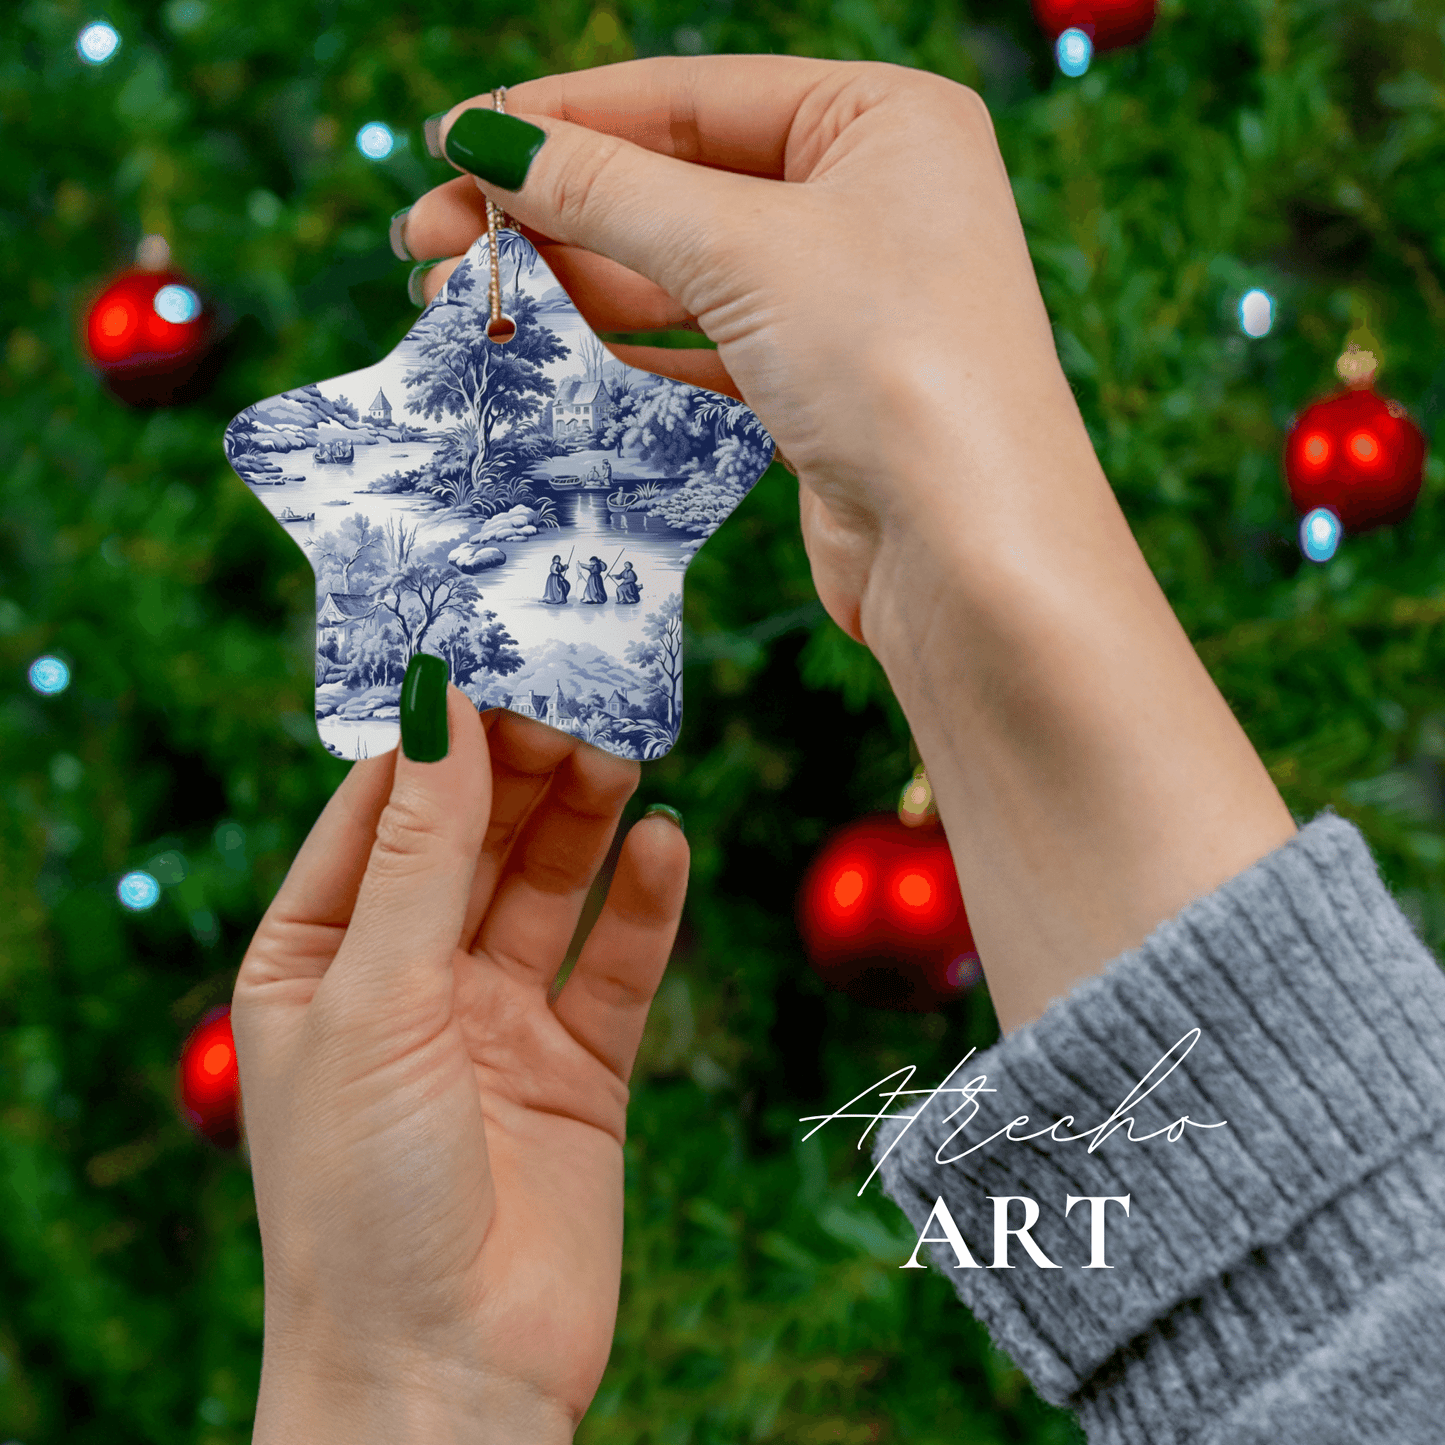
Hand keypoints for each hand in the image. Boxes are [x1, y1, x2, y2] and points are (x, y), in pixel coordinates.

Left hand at [233, 695, 688, 1441]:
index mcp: (318, 958)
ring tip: (626, 746)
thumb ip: (419, 850)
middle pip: (474, 837)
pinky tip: (668, 845)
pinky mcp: (579, 1068)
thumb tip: (435, 701)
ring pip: (550, 886)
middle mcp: (407, 980)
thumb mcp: (375, 998)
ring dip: (586, 817)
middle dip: (523, 764)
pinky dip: (644, 904)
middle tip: (581, 688)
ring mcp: (497, 1022)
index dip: (434, 732)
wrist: (446, 1379)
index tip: (491, 648)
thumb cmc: (363, 1196)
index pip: (379, 810)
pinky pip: (617, 964)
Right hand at [399, 59, 1295, 1034]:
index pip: (689, 96)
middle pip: (675, 186)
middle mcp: (869, 201)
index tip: (453, 142)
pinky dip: (621, 352)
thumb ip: (607, 190)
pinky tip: (542, 356)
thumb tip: (487, 138)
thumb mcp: (741, 249)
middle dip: (549, 212)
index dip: (563, 118)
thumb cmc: (896, 366)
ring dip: (571, 288)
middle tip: (429, 241)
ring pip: (679, 276)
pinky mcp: (819, 392)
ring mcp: (845, 303)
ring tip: (459, 302)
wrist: (974, 558)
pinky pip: (700, 351)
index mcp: (881, 121)